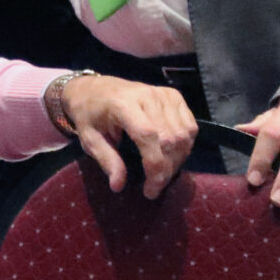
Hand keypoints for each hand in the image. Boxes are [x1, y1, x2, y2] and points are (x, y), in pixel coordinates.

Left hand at [60, 76, 196, 197]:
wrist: (94, 88)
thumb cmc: (89, 114)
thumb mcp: (89, 138)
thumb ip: (106, 160)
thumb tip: (118, 185)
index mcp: (122, 104)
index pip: (148, 136)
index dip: (154, 167)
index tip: (150, 190)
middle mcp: (147, 96)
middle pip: (170, 139)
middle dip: (166, 169)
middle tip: (155, 186)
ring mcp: (162, 94)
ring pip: (184, 135)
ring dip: (177, 160)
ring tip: (162, 173)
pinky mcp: (173, 95)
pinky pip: (190, 126)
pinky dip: (185, 145)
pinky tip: (171, 156)